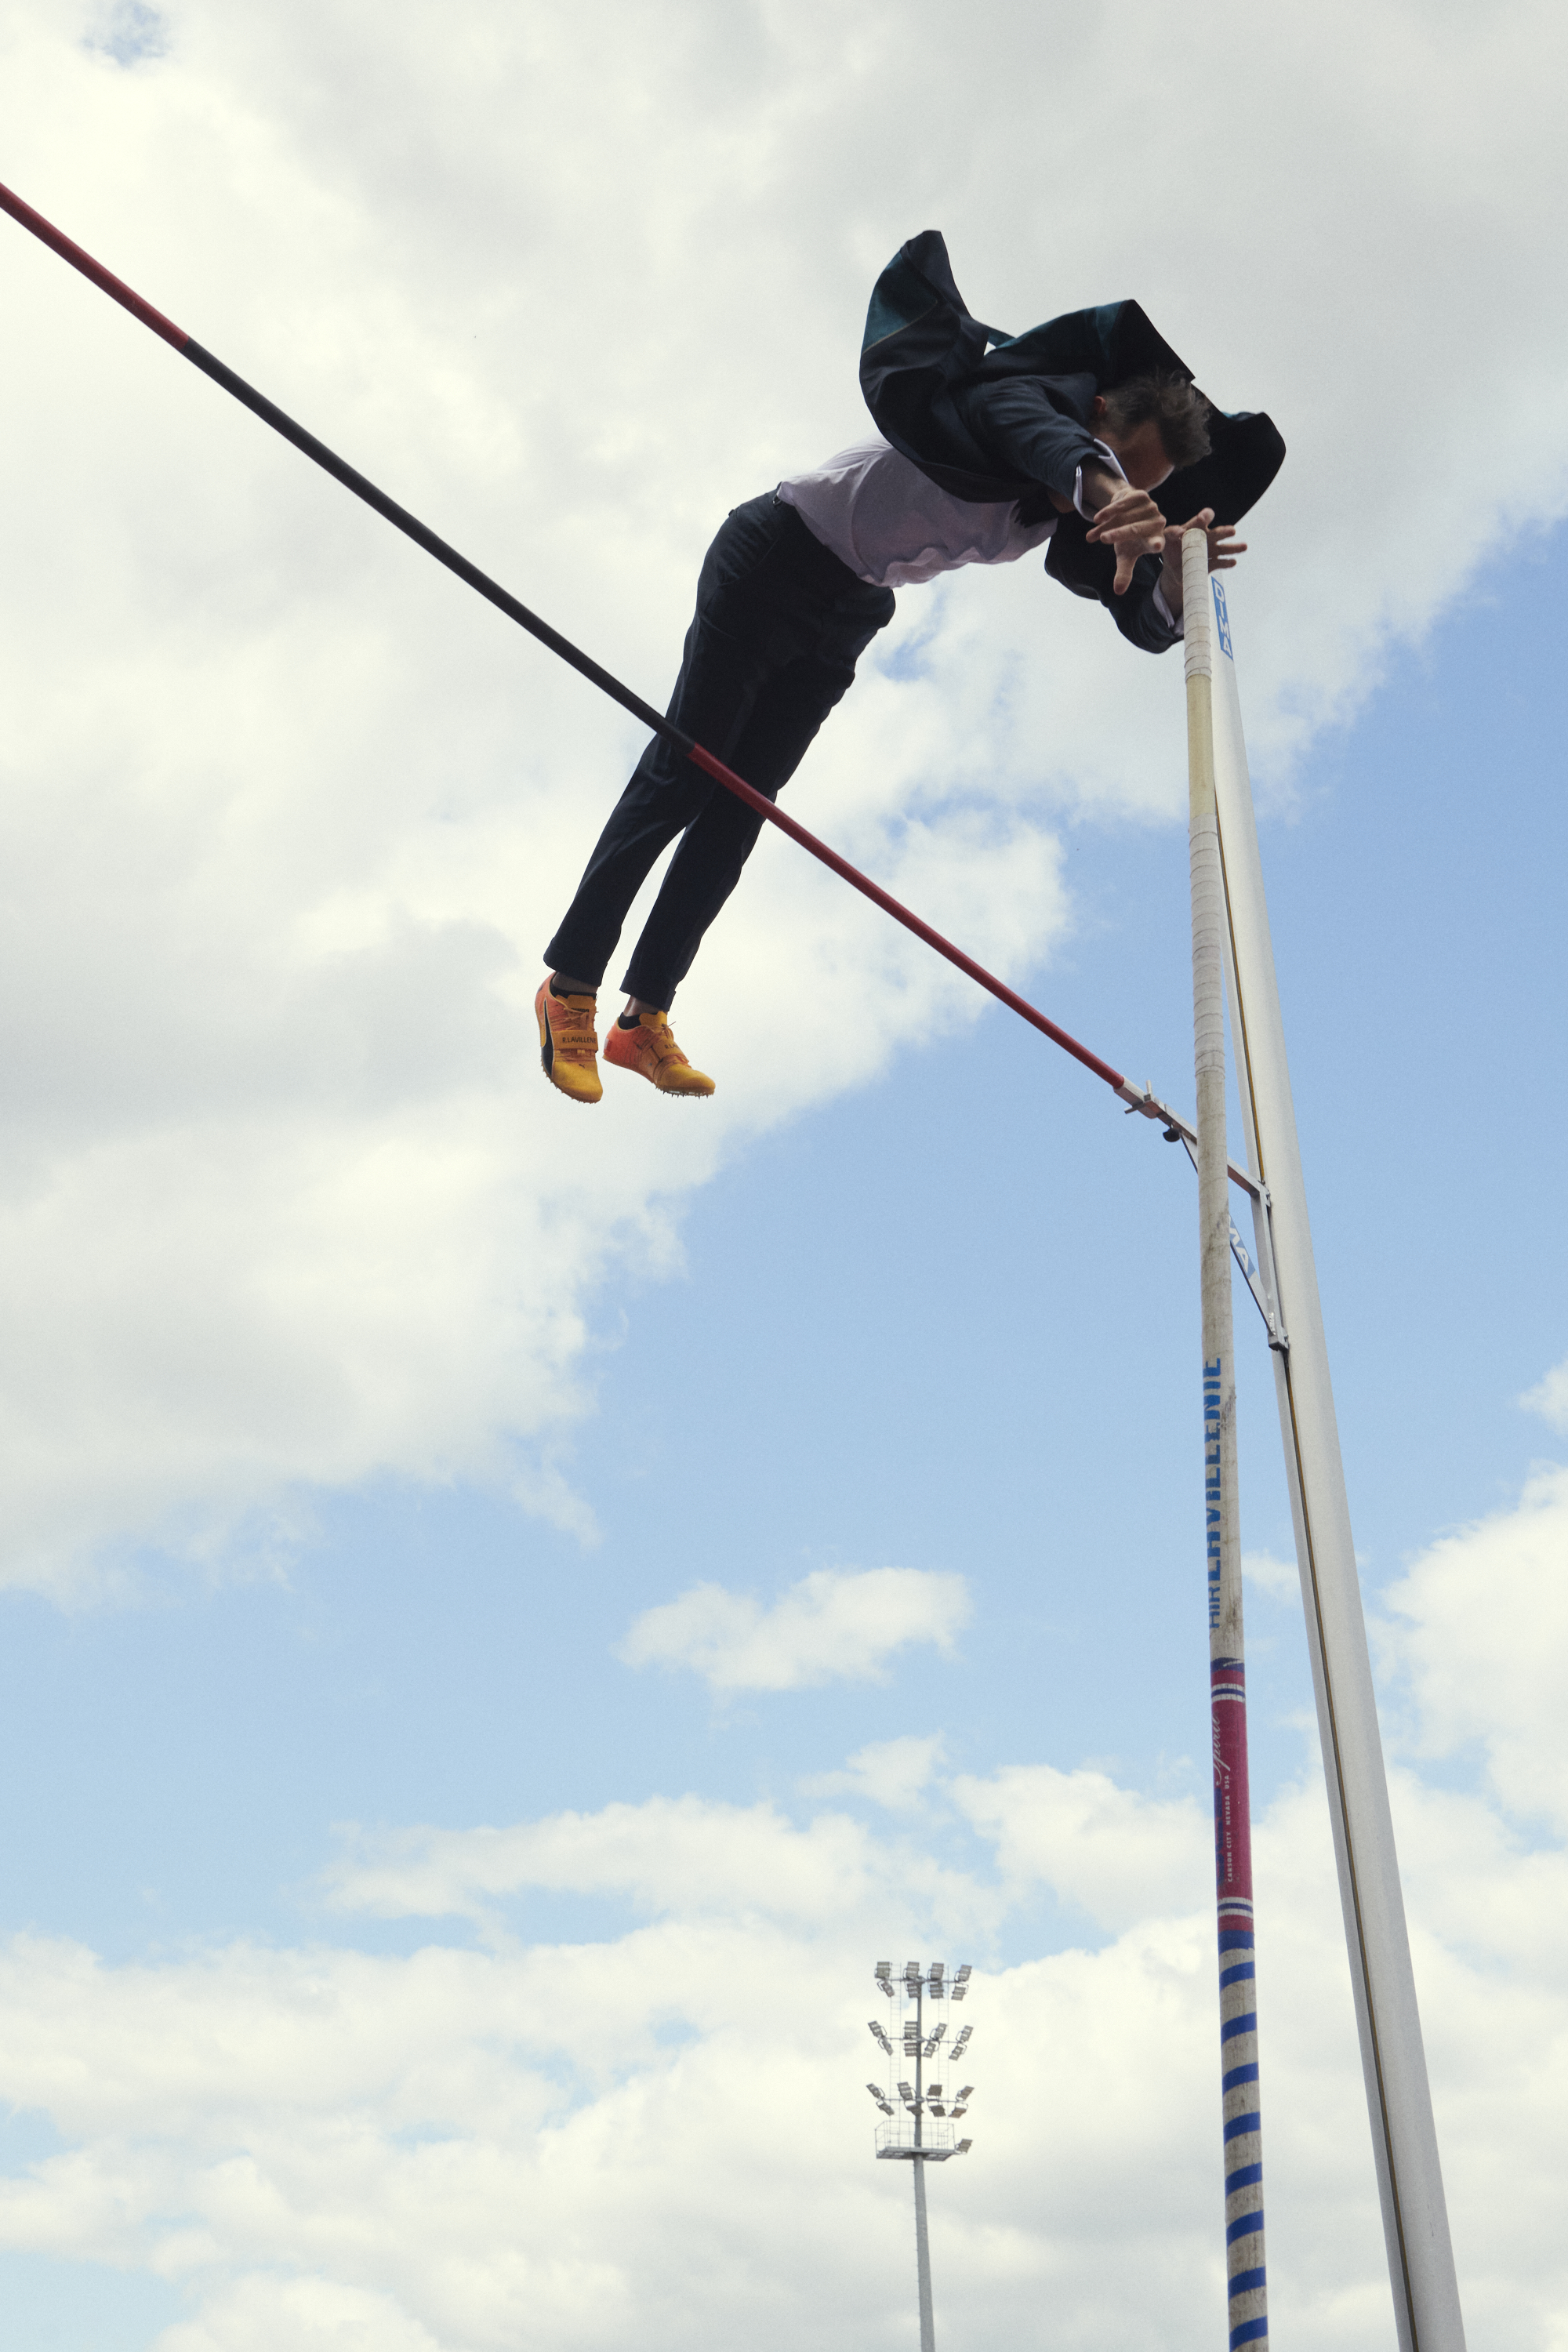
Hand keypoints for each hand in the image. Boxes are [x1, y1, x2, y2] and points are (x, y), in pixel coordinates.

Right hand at [1083, 479, 1167, 594]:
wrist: (1126, 510)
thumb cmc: (1128, 537)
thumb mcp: (1125, 555)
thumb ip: (1124, 572)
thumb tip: (1118, 591)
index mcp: (1156, 539)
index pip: (1157, 543)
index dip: (1156, 543)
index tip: (1156, 545)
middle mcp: (1157, 522)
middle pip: (1136, 529)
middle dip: (1118, 534)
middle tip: (1103, 540)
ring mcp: (1151, 507)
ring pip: (1126, 517)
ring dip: (1106, 527)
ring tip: (1090, 537)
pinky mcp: (1141, 496)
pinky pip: (1123, 504)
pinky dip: (1109, 511)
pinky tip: (1097, 519)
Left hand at [1158, 509, 1247, 609]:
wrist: (1173, 569)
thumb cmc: (1170, 549)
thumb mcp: (1165, 540)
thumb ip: (1169, 533)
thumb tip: (1179, 531)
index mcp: (1195, 528)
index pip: (1202, 520)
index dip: (1204, 517)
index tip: (1203, 518)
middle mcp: (1206, 538)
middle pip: (1216, 533)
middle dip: (1224, 532)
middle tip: (1232, 530)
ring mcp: (1210, 551)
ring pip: (1223, 548)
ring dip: (1233, 547)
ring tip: (1244, 546)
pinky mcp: (1210, 565)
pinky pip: (1219, 564)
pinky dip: (1226, 563)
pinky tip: (1233, 562)